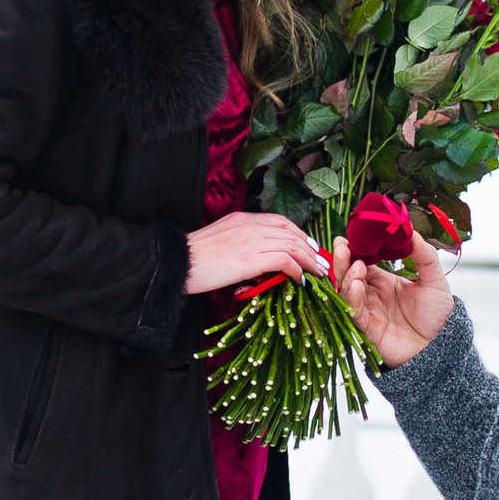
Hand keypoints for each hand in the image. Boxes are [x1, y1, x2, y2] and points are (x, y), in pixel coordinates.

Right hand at [185, 211, 328, 293]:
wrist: (177, 264)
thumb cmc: (193, 260)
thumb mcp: (220, 243)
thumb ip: (241, 244)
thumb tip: (258, 260)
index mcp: (241, 219)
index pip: (280, 222)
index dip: (299, 234)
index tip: (310, 247)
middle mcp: (249, 225)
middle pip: (290, 232)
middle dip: (310, 247)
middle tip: (322, 262)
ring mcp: (250, 240)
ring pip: (291, 245)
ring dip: (309, 260)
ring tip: (318, 273)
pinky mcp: (249, 258)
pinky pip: (283, 260)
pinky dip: (296, 269)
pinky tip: (300, 280)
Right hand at [337, 228, 454, 367]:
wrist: (442, 348)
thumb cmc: (438, 316)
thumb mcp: (435, 281)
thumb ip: (425, 256)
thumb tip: (411, 231)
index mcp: (384, 281)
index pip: (363, 260)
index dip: (355, 248)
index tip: (350, 235)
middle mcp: (372, 294)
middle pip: (350, 273)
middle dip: (343, 259)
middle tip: (342, 245)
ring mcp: (368, 311)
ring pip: (347, 290)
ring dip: (347, 276)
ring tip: (356, 265)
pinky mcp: (367, 328)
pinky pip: (354, 311)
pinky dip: (352, 297)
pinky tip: (356, 284)